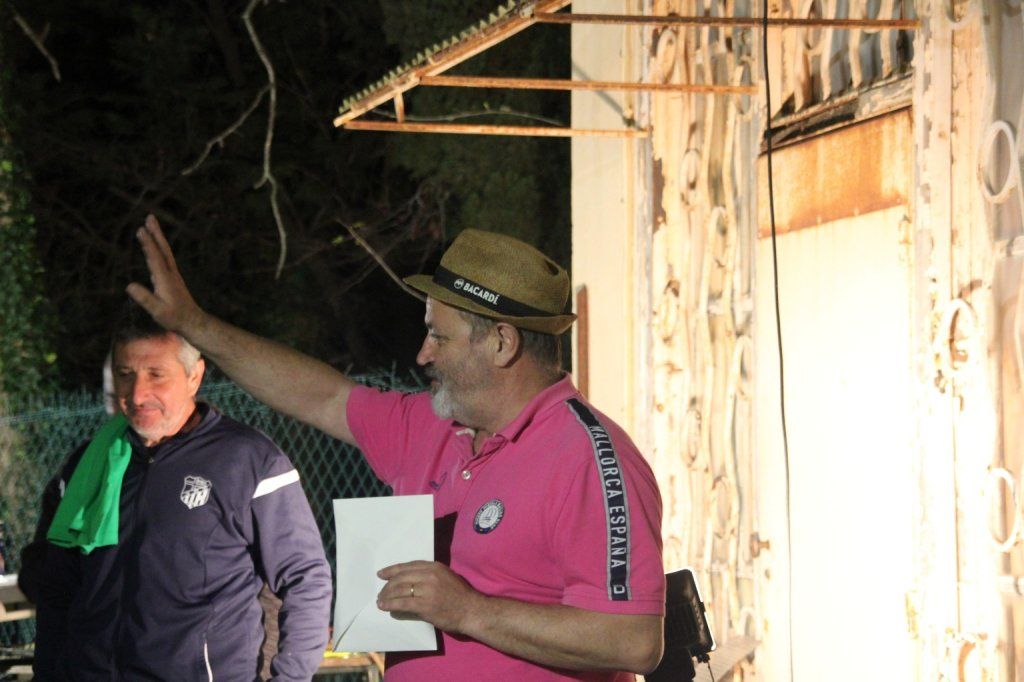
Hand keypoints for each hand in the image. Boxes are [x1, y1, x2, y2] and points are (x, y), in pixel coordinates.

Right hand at [125, 214, 203, 332]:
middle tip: (150, 216)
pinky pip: (165, 258)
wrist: (192, 322)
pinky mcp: (173, 278)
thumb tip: (129, 286)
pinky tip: (155, 246)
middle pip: (162, 249)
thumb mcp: (158, 311)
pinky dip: (159, 248)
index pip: (154, 257)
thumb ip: (145, 299)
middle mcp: (170, 273)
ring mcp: (173, 275)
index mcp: (165, 279)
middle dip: (155, 232)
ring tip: (150, 225)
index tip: (140, 230)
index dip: (147, 243)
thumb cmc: (174, 318)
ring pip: (164, 252)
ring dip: (157, 237)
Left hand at [376, 561, 483, 634]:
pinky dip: (391, 604)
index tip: (381, 574)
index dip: (392, 570)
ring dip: (387, 595)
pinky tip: (384, 606)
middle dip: (388, 585)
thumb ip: (428, 575)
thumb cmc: (460, 595)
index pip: (408, 566)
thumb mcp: (445, 576)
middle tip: (381, 592)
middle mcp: (429, 575)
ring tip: (381, 600)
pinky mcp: (425, 605)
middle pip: (401, 577)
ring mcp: (427, 590)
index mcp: (434, 566)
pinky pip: (403, 603)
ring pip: (400, 589)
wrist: (471, 610)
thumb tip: (408, 581)